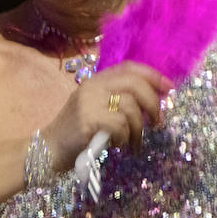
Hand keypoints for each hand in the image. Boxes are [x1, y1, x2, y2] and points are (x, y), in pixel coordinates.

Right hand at [43, 62, 172, 170]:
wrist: (47, 150)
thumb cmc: (77, 133)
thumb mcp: (97, 109)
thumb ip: (118, 101)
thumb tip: (154, 101)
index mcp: (96, 81)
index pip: (130, 67)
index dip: (153, 76)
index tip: (169, 89)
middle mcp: (92, 86)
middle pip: (134, 84)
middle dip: (152, 104)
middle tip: (157, 122)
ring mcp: (88, 102)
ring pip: (130, 107)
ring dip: (138, 129)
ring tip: (134, 143)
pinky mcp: (87, 120)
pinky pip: (119, 124)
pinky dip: (124, 138)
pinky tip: (118, 145)